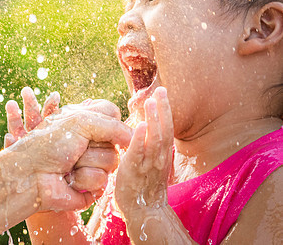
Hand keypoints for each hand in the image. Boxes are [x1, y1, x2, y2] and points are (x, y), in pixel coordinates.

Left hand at [4, 87, 130, 210]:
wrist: (31, 175)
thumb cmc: (49, 144)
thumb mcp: (81, 122)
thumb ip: (113, 125)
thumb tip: (135, 139)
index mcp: (86, 120)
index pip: (114, 114)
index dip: (108, 120)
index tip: (88, 124)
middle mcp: (92, 140)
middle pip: (117, 139)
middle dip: (94, 143)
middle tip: (74, 147)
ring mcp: (93, 163)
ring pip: (112, 161)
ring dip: (88, 162)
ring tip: (69, 164)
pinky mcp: (92, 184)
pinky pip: (103, 181)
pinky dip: (84, 178)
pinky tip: (70, 178)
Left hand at [115, 87, 173, 212]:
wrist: (144, 211)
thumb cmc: (145, 185)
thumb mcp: (152, 162)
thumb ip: (150, 145)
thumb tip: (147, 126)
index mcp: (163, 153)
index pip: (166, 127)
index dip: (165, 110)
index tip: (162, 92)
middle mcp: (159, 157)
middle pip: (165, 129)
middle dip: (163, 109)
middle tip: (161, 90)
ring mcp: (148, 164)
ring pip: (155, 139)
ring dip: (154, 119)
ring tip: (151, 102)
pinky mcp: (135, 171)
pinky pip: (139, 153)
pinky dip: (140, 139)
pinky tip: (140, 126)